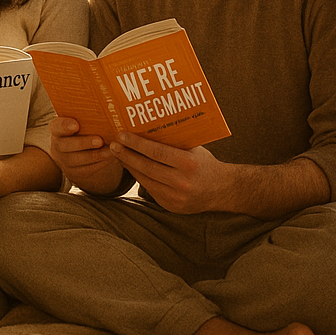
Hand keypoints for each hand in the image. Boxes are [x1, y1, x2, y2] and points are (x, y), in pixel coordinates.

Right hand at [50, 116, 124, 194]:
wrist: (80, 150)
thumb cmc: (84, 130)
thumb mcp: (81, 122)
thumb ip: (87, 117)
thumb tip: (104, 105)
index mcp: (57, 129)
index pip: (57, 126)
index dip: (65, 125)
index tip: (76, 125)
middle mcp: (57, 145)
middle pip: (65, 145)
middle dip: (83, 143)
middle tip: (99, 140)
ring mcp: (64, 161)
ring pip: (76, 160)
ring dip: (94, 156)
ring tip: (110, 151)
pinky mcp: (74, 173)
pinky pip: (85, 170)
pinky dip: (98, 165)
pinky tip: (109, 158)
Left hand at [109, 132, 224, 213]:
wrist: (222, 190)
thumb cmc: (205, 163)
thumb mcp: (193, 149)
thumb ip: (173, 142)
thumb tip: (146, 128)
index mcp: (188, 164)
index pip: (156, 152)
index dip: (136, 144)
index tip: (122, 135)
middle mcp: (181, 182)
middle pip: (147, 167)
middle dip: (127, 155)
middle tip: (113, 145)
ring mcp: (176, 197)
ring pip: (145, 179)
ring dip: (129, 166)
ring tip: (118, 155)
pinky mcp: (171, 206)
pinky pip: (150, 189)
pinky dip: (139, 177)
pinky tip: (131, 167)